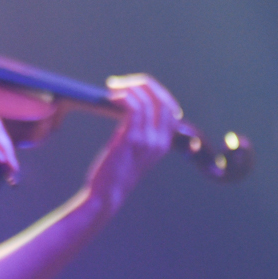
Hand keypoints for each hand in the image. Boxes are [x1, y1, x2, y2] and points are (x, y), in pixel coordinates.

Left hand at [81, 74, 178, 209]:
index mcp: (164, 144)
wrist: (106, 195)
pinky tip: (111, 97)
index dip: (153, 91)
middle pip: (163, 100)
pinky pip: (134, 108)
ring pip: (148, 100)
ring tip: (111, 88)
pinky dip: (124, 96)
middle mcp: (160, 141)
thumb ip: (137, 133)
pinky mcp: (132, 139)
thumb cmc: (114, 172)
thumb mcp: (133, 152)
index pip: (170, 107)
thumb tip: (127, 106)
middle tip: (120, 83)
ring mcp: (148, 140)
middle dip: (143, 84)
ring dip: (129, 87)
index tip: (132, 87)